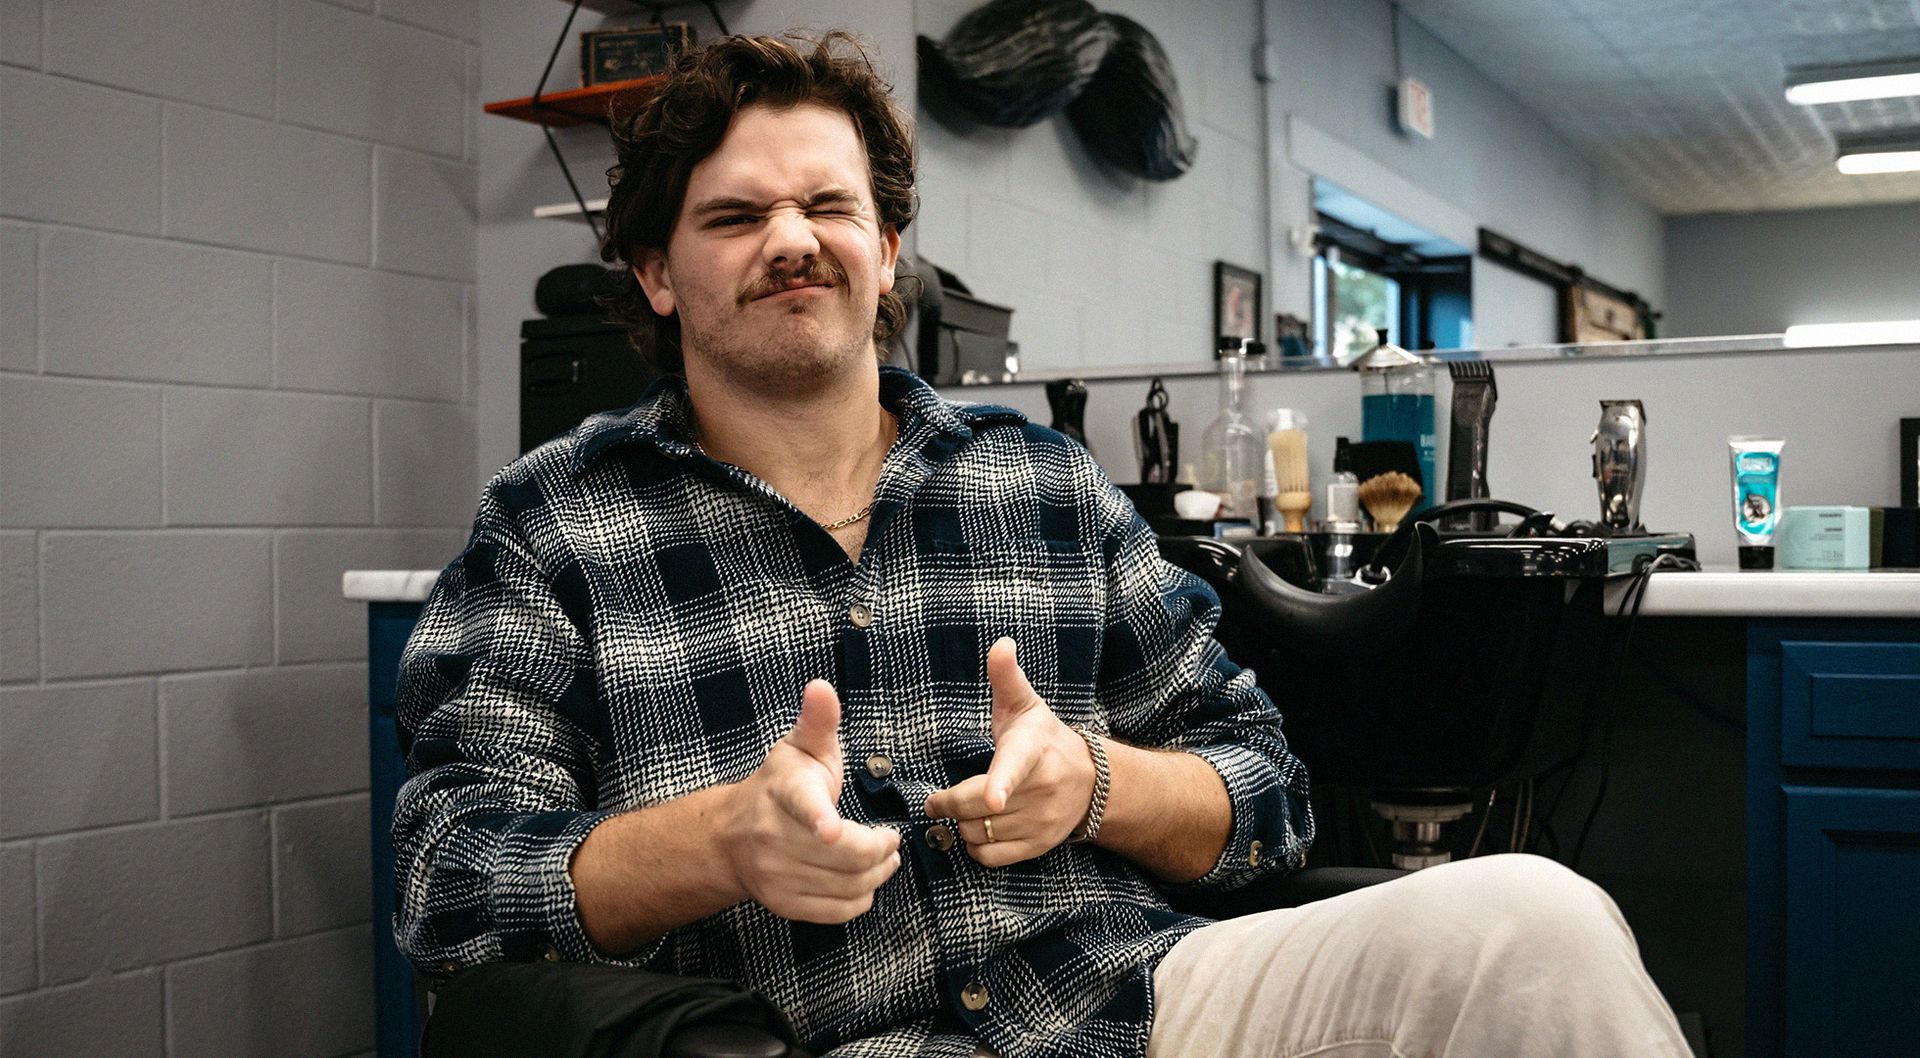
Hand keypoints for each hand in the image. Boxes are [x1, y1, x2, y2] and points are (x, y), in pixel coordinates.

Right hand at [721, 679, 900, 922]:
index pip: (802, 804)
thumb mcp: (800, 748)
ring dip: (878, 872)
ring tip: (885, 856)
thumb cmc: (780, 785)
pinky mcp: (784, 903)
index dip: (819, 817)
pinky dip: (863, 896)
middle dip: (881, 847)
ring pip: (848, 884)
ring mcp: (776, 874)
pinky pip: (840, 910)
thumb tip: (822, 686)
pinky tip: (866, 878)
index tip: (831, 828)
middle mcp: (773, 836)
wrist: (731, 836)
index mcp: (783, 792)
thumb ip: (818, 721)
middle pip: (845, 853)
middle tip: (891, 837)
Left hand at [923, 637, 1095, 867]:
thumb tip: (1001, 644)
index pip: (1013, 767)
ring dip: (960, 824)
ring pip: (979, 833)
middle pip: (976, 806)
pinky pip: (990, 857)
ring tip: (963, 809)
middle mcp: (1042, 789)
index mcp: (1032, 751)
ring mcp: (1042, 821)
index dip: (1000, 784)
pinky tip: (978, 828)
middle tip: (935, 798)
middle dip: (948, 803)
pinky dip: (974, 846)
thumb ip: (1007, 676)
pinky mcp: (1038, 846)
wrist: (1090, 781)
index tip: (991, 797)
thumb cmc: (1043, 739)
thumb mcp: (1026, 705)